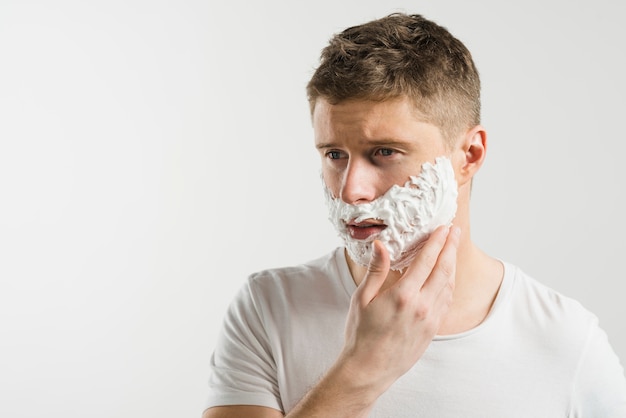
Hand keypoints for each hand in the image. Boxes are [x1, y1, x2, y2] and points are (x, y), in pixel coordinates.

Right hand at [339, 225, 460, 394]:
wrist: (369, 369)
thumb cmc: (361, 333)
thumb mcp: (362, 298)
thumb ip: (376, 270)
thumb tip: (380, 245)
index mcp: (404, 295)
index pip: (426, 261)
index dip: (437, 242)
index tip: (443, 228)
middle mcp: (422, 306)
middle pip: (444, 269)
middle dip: (450, 247)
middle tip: (455, 231)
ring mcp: (430, 319)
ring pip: (448, 285)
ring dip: (452, 264)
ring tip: (452, 249)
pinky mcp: (433, 330)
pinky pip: (446, 301)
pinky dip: (449, 284)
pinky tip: (447, 277)